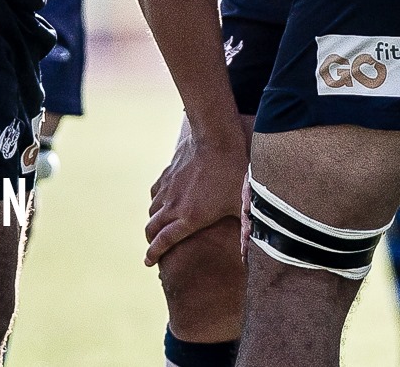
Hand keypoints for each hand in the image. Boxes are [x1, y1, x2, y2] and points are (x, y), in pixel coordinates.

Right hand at [145, 119, 249, 265]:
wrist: (217, 138)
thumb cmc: (234, 172)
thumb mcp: (243, 205)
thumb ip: (247, 232)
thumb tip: (251, 257)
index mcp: (190, 218)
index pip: (164, 242)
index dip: (154, 254)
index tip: (148, 262)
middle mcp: (173, 205)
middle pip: (152, 229)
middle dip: (151, 241)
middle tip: (154, 247)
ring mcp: (168, 188)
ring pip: (152, 211)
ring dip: (152, 223)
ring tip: (158, 228)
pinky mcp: (167, 173)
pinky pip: (154, 193)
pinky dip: (155, 202)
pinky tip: (161, 203)